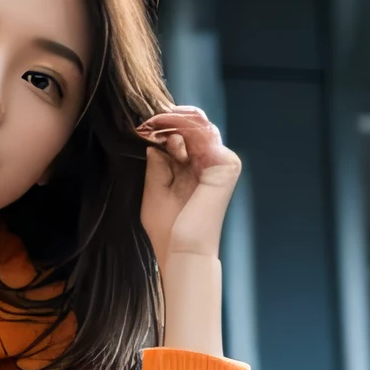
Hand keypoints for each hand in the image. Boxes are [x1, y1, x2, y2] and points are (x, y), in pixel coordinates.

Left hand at [137, 106, 241, 261]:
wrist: (182, 249)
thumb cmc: (167, 229)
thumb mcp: (155, 190)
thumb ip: (157, 165)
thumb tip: (154, 143)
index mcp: (192, 172)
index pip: (182, 139)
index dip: (163, 128)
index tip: (143, 126)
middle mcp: (208, 165)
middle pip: (192, 129)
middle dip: (169, 121)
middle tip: (148, 120)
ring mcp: (219, 163)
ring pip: (199, 127)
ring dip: (176, 122)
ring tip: (155, 124)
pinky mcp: (227, 165)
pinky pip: (207, 136)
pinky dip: (187, 130)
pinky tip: (170, 137)